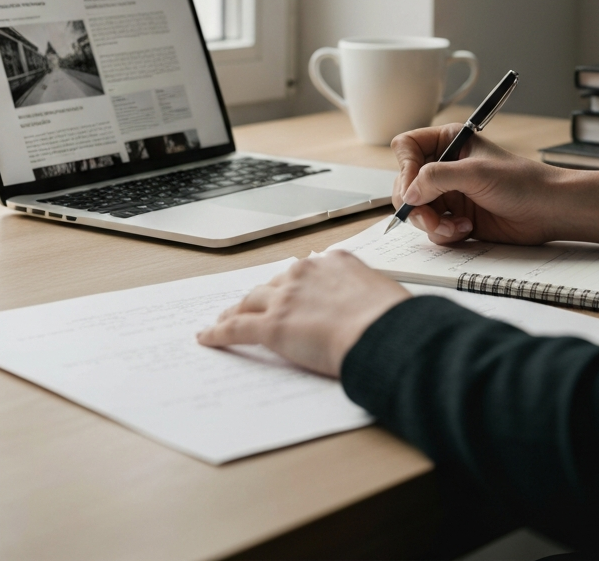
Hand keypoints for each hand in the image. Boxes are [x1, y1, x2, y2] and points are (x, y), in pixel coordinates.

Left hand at [196, 252, 408, 376]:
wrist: (383, 332)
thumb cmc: (391, 318)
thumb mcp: (382, 291)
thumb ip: (363, 292)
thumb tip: (365, 305)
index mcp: (334, 261)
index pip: (305, 271)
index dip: (293, 284)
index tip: (289, 290)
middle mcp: (305, 272)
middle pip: (273, 283)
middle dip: (262, 296)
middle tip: (252, 307)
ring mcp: (286, 298)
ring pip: (250, 302)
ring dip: (235, 311)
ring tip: (225, 319)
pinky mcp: (272, 326)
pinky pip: (236, 328)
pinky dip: (218, 333)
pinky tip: (208, 337)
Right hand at [391, 123, 565, 245]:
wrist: (547, 211)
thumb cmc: (521, 182)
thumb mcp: (476, 173)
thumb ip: (437, 178)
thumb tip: (409, 193)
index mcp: (448, 142)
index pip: (407, 148)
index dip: (405, 168)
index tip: (414, 188)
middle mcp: (445, 167)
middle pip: (406, 184)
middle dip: (416, 204)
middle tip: (429, 217)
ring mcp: (449, 194)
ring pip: (417, 210)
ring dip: (431, 222)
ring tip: (454, 226)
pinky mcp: (455, 217)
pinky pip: (433, 229)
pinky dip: (444, 233)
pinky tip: (466, 229)